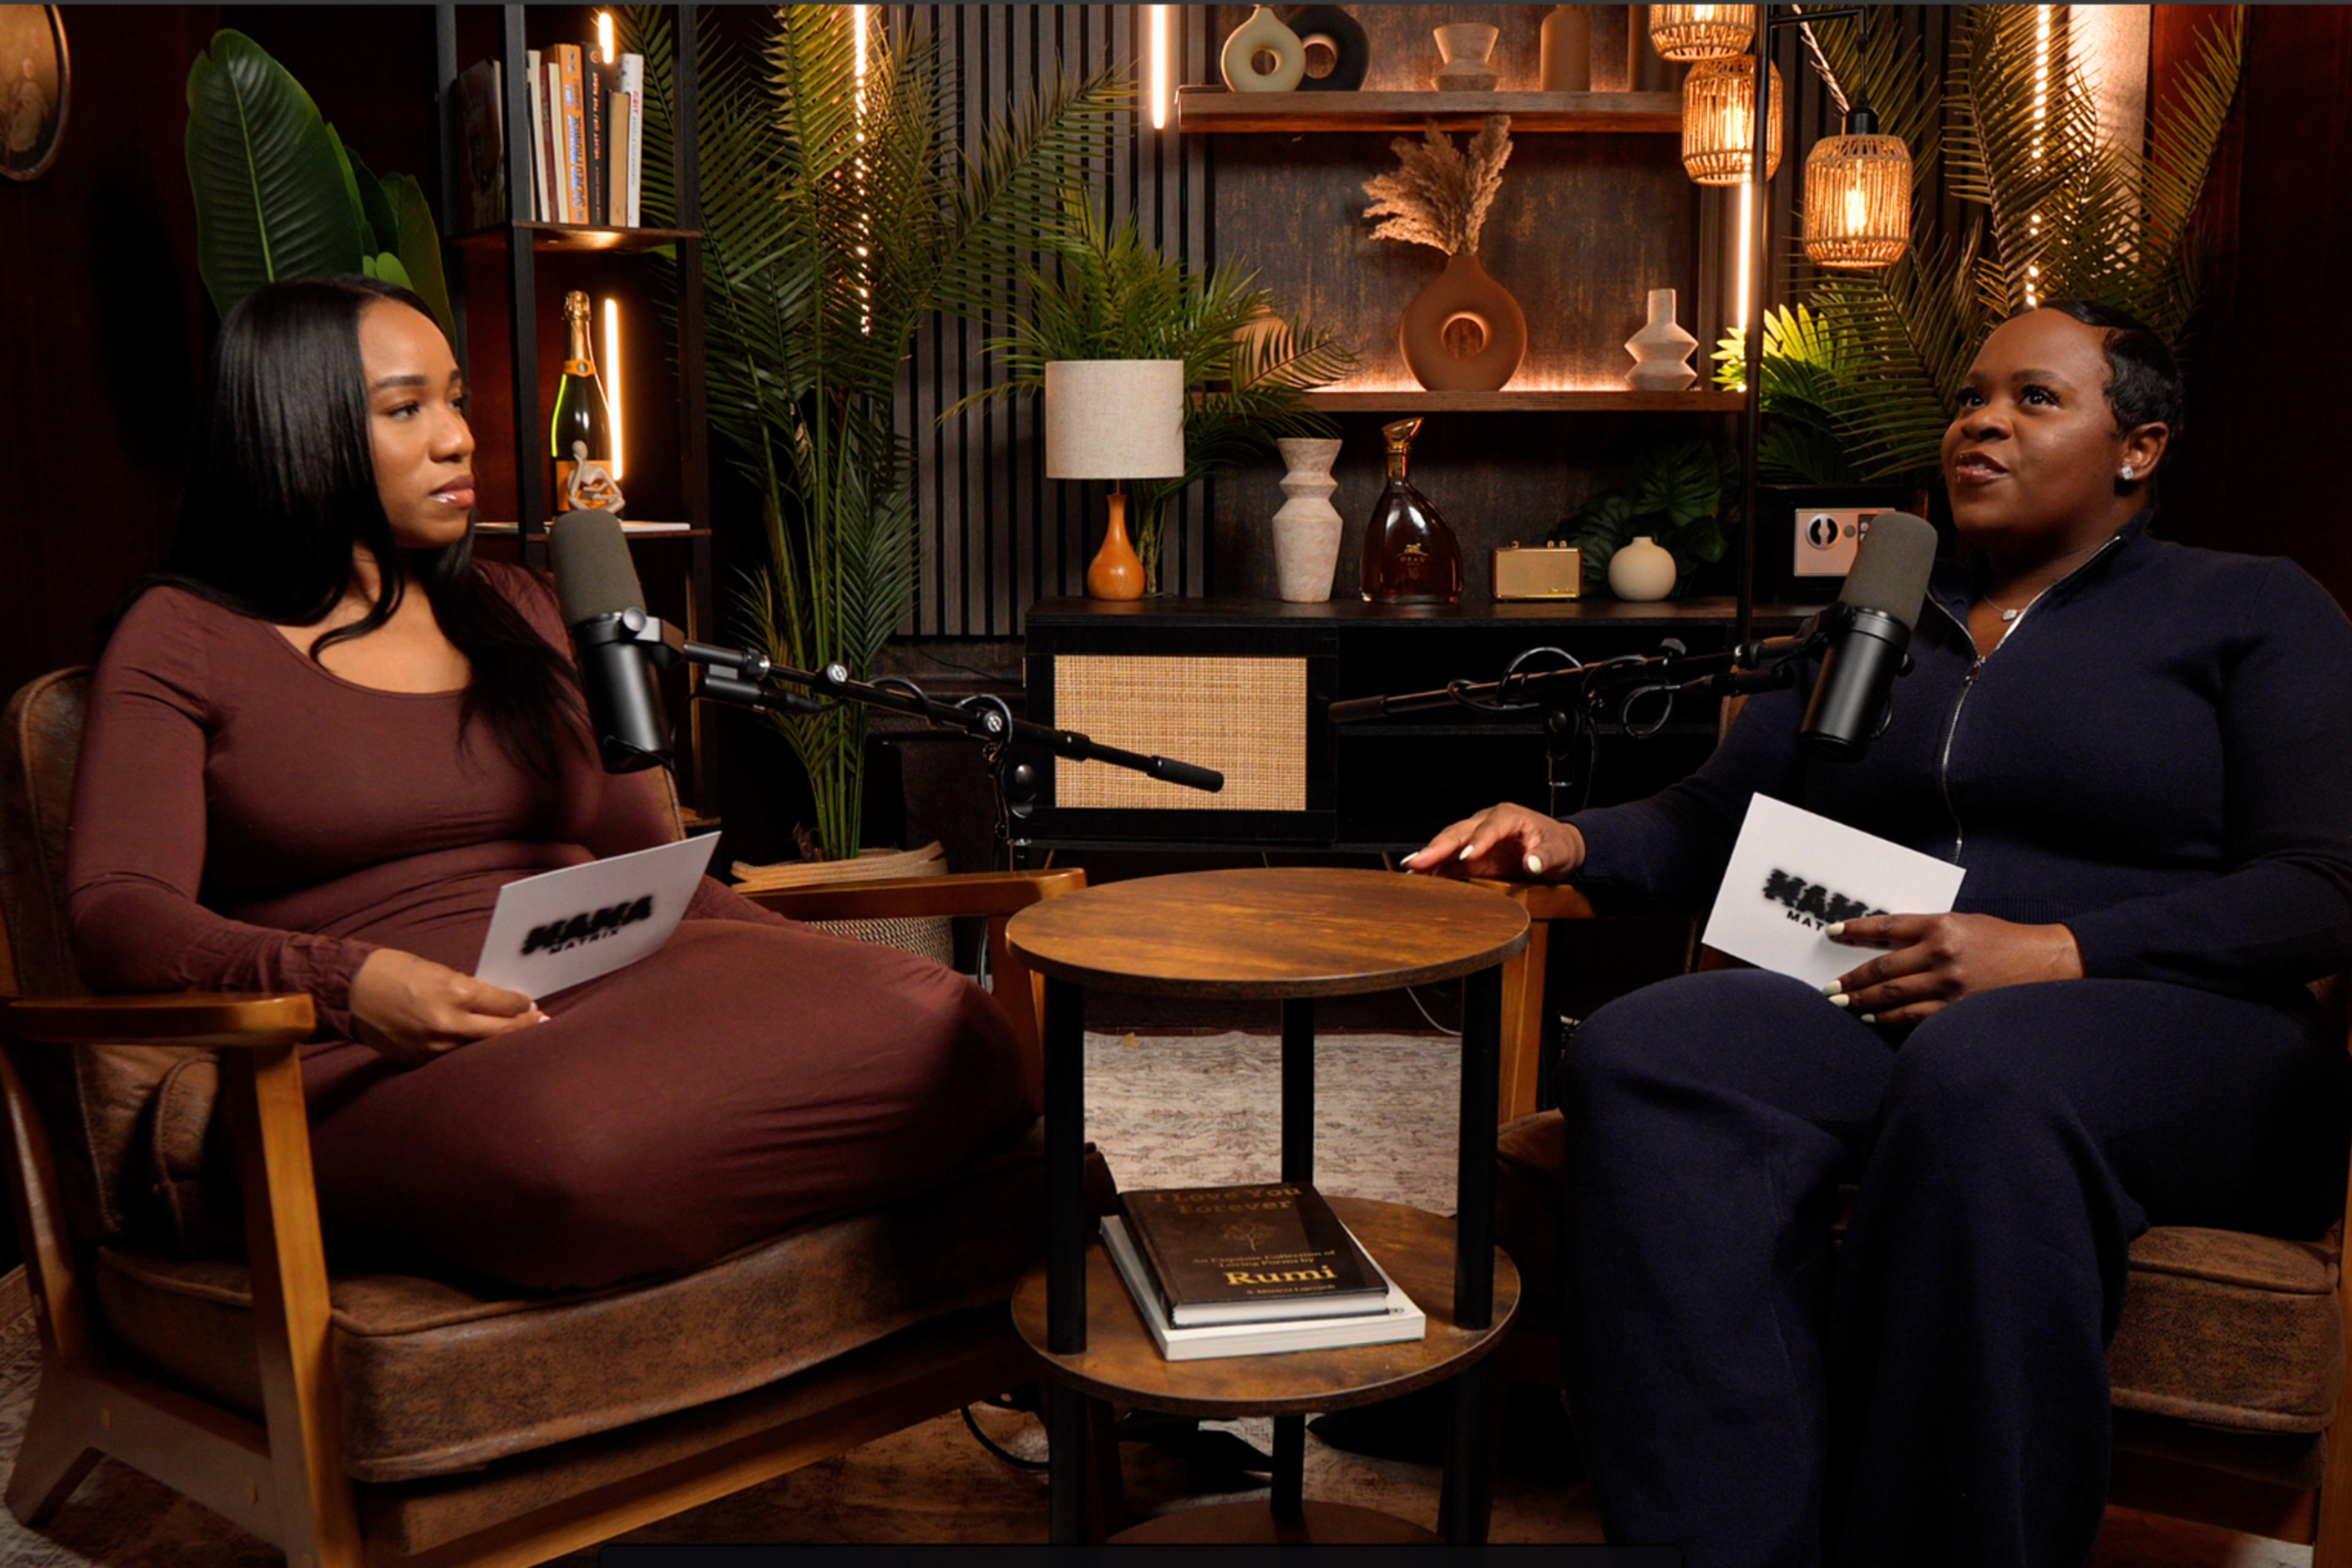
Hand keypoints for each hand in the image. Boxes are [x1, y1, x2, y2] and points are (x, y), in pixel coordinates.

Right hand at [349, 948, 547, 1066]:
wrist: (350, 992)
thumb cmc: (395, 971)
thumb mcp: (439, 971)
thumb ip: (470, 989)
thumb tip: (498, 1002)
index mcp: (456, 992)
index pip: (504, 1005)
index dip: (522, 1005)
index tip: (531, 1004)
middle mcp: (450, 1023)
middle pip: (502, 1032)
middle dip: (525, 1027)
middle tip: (542, 1023)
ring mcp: (435, 1046)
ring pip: (481, 1051)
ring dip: (501, 1045)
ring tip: (518, 1039)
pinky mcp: (421, 1060)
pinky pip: (456, 1059)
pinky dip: (472, 1054)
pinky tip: (482, 1051)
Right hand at [1400, 802, 1585, 882]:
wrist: (1556, 850)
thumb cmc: (1557, 845)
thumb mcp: (1558, 851)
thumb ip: (1545, 856)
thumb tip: (1532, 863)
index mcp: (1508, 817)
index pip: (1490, 827)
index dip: (1478, 841)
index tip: (1468, 857)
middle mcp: (1486, 824)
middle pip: (1458, 833)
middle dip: (1438, 847)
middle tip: (1418, 861)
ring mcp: (1476, 840)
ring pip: (1448, 845)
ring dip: (1429, 857)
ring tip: (1409, 870)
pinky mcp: (1472, 857)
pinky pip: (1449, 862)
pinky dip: (1434, 870)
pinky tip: (1419, 879)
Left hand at [1824, 913, 2083, 1026]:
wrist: (2045, 962)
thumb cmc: (2001, 940)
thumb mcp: (1962, 923)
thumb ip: (1925, 932)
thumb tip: (1884, 943)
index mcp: (1940, 925)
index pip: (1886, 927)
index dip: (1855, 930)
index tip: (1832, 932)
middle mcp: (1941, 954)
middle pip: (1882, 968)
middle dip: (1852, 979)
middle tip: (1829, 987)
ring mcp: (1949, 984)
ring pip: (1893, 995)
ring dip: (1863, 1002)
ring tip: (1843, 1003)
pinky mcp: (1958, 1008)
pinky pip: (1914, 1017)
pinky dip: (1889, 1019)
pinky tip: (1874, 1019)